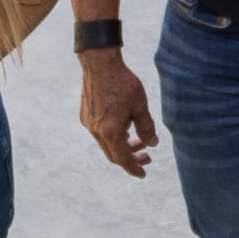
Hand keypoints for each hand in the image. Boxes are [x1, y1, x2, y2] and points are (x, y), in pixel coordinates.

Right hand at [79, 49, 157, 176]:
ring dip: (122, 146)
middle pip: (113, 155)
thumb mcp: (140, 106)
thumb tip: (152, 144)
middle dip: (130, 158)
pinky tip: (124, 129)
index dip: (134, 168)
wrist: (99, 64)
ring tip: (139, 141)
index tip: (143, 174)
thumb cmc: (122, 83)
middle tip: (146, 157)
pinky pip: (100, 134)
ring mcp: (89, 124)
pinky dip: (113, 137)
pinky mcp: (85, 116)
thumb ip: (147, 127)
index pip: (123, 158)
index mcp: (110, 131)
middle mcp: (96, 131)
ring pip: (106, 144)